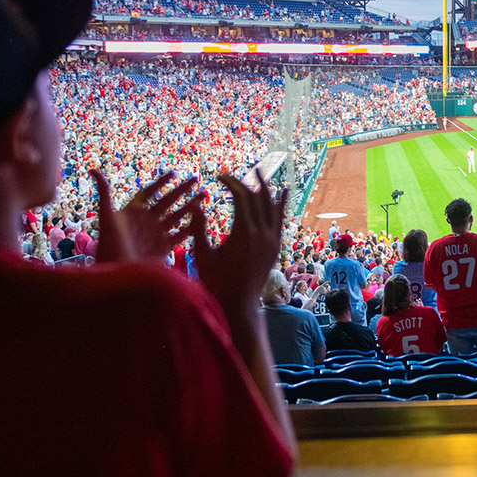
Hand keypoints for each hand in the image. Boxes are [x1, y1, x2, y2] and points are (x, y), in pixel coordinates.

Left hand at [91, 169, 200, 263]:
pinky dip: (190, 227)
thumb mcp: (106, 218)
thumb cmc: (109, 247)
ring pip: (177, 216)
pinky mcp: (163, 248)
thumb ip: (104, 193)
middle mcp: (146, 222)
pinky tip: (201, 219)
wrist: (118, 275)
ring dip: (190, 206)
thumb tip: (93, 169)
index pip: (149, 192)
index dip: (160, 182)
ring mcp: (156, 235)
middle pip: (167, 201)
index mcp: (133, 213)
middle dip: (182, 190)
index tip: (174, 172)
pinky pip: (180, 235)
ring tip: (204, 195)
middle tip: (196, 179)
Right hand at [192, 170, 287, 319]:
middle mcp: (262, 233)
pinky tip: (283, 192)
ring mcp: (272, 240)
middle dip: (245, 181)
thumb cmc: (216, 282)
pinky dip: (280, 204)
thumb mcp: (202, 255)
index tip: (218, 176)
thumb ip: (198, 228)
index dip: (230, 182)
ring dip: (265, 187)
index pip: (241, 195)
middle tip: (233, 173)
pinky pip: (280, 219)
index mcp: (244, 232)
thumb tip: (194, 203)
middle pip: (257, 197)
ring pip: (272, 205)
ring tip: (259, 171)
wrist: (238, 305)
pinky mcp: (275, 247)